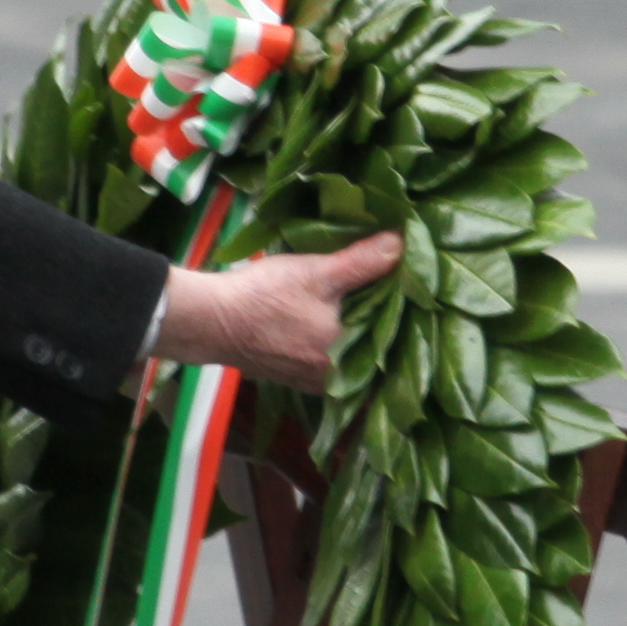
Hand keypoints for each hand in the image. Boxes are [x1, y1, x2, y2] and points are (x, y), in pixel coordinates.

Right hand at [148, 233, 403, 392]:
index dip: (407, 318)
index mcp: (348, 359)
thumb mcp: (318, 272)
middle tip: (401, 296)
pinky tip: (339, 322)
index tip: (418, 294)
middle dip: (385, 328)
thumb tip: (404, 243)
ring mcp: (311, 382)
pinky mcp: (293, 376)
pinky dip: (335, 344)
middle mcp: (333, 380)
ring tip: (376, 304)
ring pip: (349, 359)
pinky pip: (327, 362)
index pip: (394, 343)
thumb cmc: (265, 298)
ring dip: (360, 337)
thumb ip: (363, 262)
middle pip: (372, 353)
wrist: (209, 320)